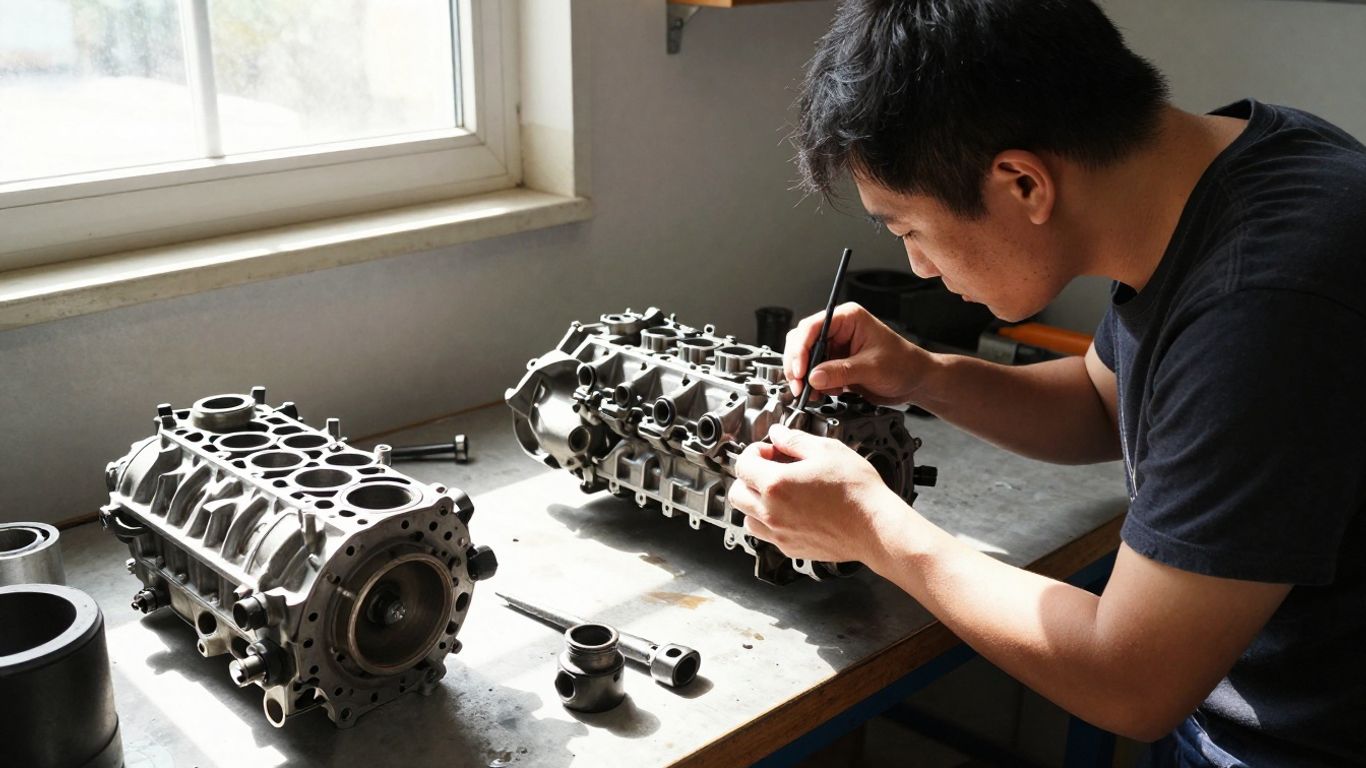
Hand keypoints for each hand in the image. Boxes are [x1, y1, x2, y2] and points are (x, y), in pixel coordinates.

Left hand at [727, 424, 905, 562]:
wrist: (875, 526)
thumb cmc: (856, 492)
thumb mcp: (827, 451)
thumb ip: (795, 440)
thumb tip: (778, 434)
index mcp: (776, 484)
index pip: (742, 464)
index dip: (754, 452)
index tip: (768, 450)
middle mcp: (771, 512)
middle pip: (737, 493)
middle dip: (748, 477)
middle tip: (769, 469)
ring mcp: (779, 533)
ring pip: (747, 517)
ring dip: (755, 502)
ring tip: (777, 492)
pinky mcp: (790, 548)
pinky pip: (765, 534)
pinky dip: (768, 522)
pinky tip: (789, 511)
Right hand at [783, 302, 929, 404]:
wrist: (915, 381)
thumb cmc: (903, 365)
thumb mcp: (871, 368)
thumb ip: (840, 372)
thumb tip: (813, 377)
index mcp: (848, 318)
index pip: (812, 327)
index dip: (801, 349)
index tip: (800, 371)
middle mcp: (838, 329)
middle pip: (802, 341)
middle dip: (798, 365)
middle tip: (800, 386)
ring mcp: (835, 347)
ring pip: (805, 358)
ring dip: (804, 377)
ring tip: (812, 393)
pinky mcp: (835, 363)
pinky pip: (814, 372)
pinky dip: (813, 385)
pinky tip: (824, 393)